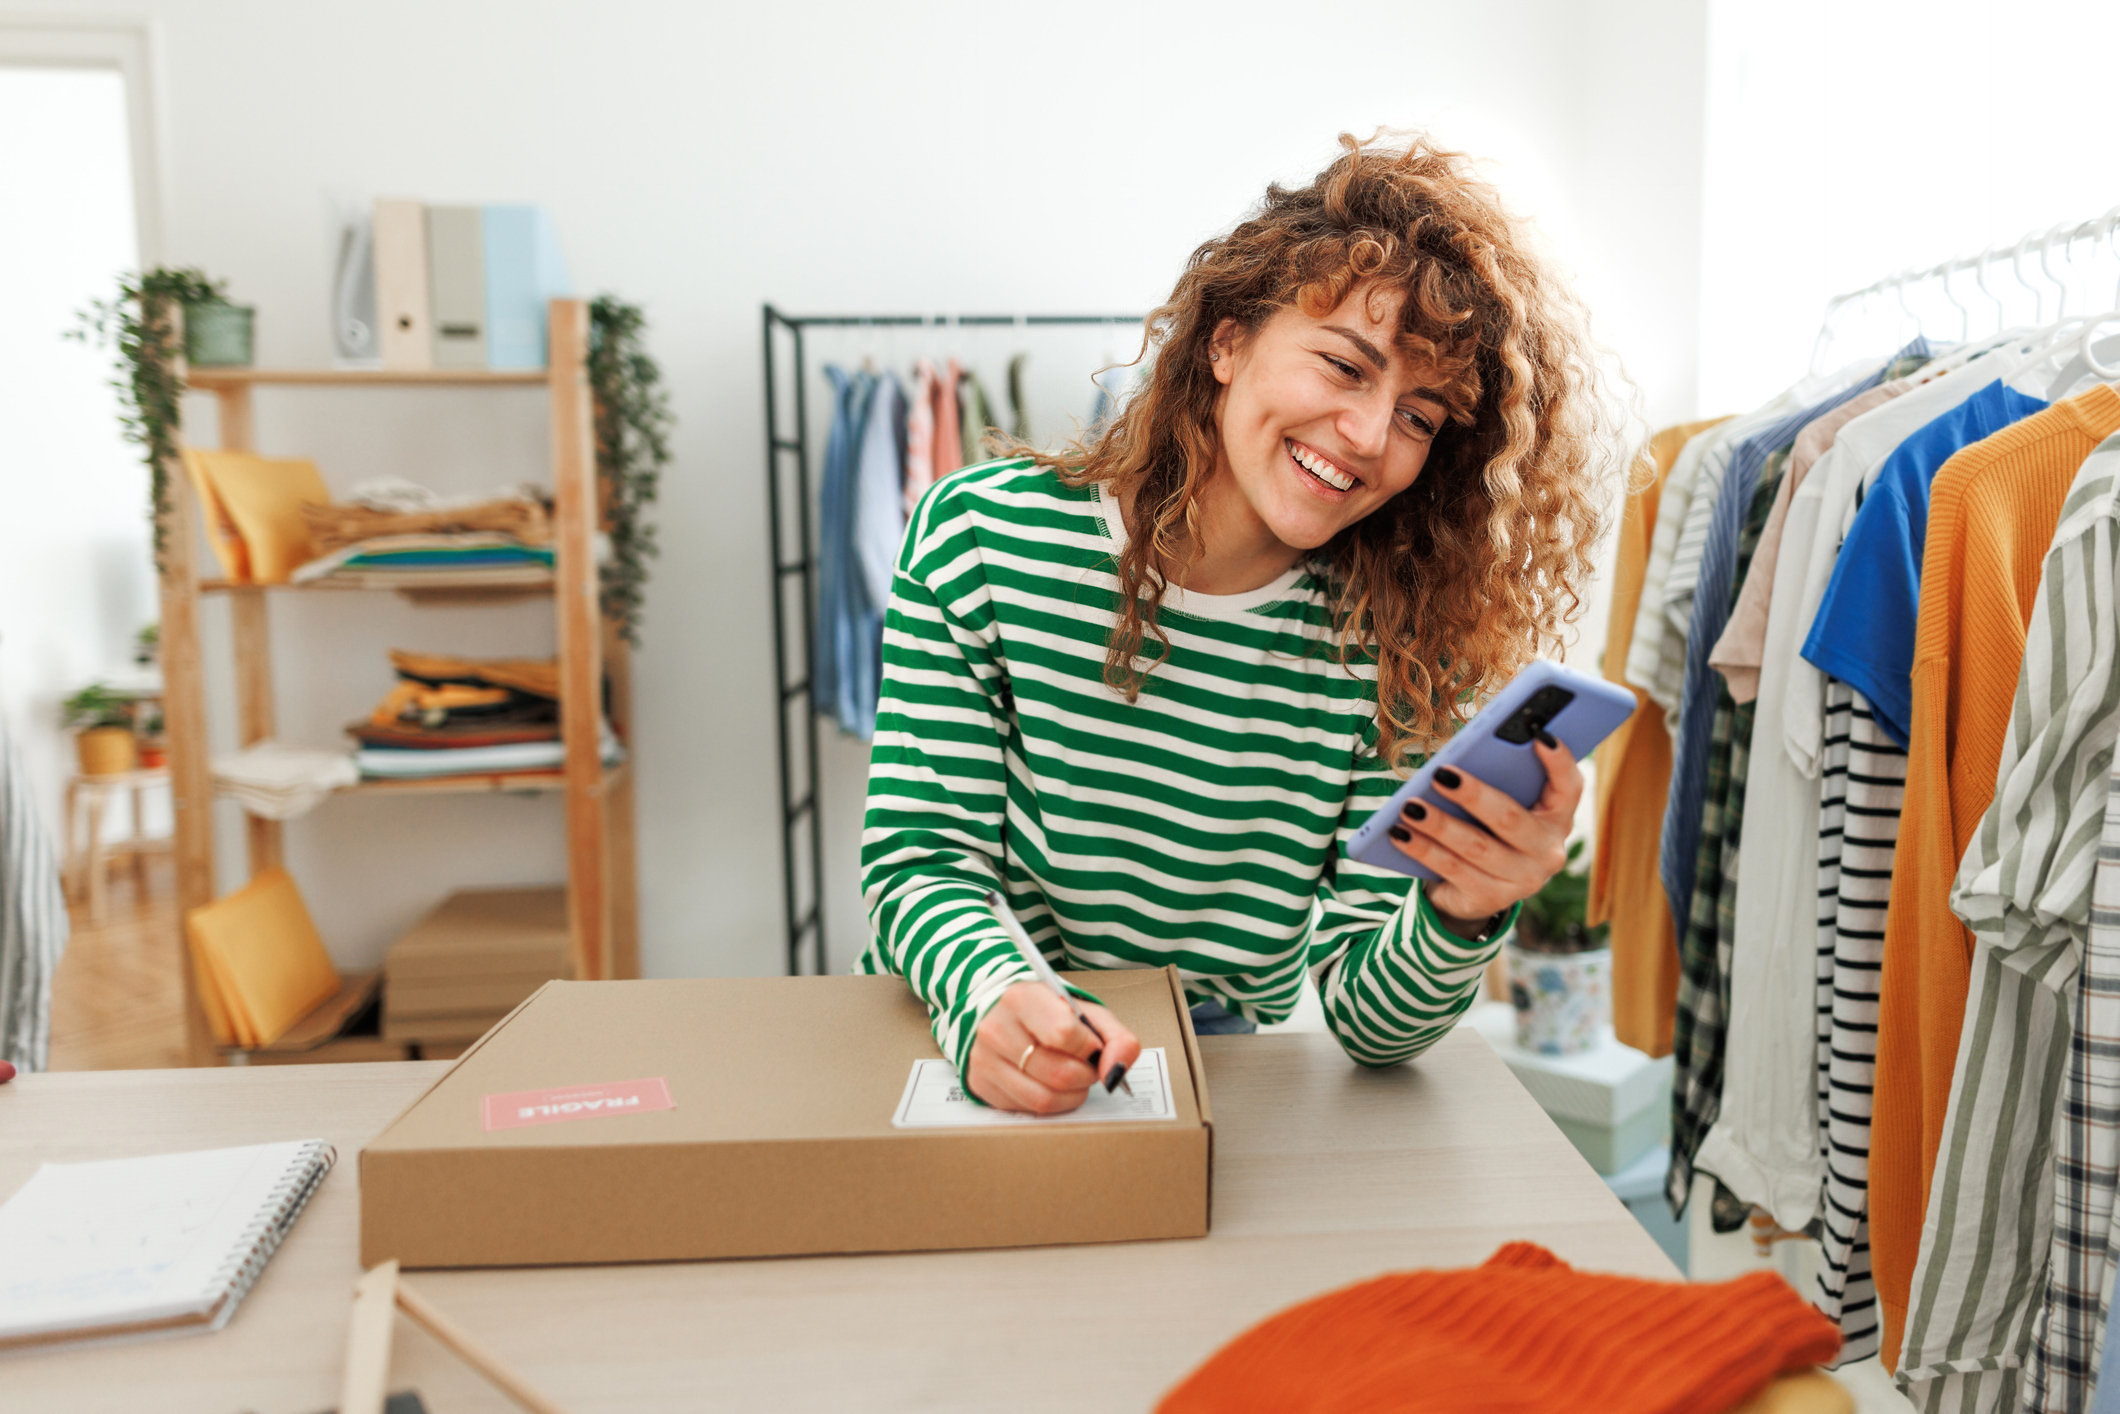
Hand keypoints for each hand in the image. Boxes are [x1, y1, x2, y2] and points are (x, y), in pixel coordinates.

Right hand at [967, 982, 1141, 1114]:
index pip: (1064, 1033)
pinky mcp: (982, 1085)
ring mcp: (984, 1059)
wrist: (1002, 1014)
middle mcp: (995, 1028)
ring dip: (1072, 1095)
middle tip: (1087, 1066)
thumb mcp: (1085, 1012)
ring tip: (1073, 1078)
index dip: (1089, 1047)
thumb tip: (1115, 1071)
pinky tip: (1050, 1084)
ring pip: (1044, 1099)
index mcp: (1021, 998)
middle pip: (1059, 1074)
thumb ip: (1116, 1037)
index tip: (1091, 1046)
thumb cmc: (1048, 1014)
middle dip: (1086, 1076)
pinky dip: (1052, 1103)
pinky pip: (1028, 1109)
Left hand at [1387, 733, 1581, 928]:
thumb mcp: (1499, 805)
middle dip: (1474, 795)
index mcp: (1557, 818)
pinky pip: (1452, 870)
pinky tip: (1399, 833)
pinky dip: (1423, 850)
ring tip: (1410, 807)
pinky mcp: (1491, 900)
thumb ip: (1495, 782)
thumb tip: (1455, 761)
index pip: (1570, 786)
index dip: (1560, 762)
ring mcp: (1522, 881)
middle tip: (1441, 774)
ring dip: (1439, 825)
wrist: (1476, 890)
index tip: (1540, 735)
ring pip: (1476, 847)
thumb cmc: (1488, 830)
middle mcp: (1548, 851)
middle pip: (1510, 819)